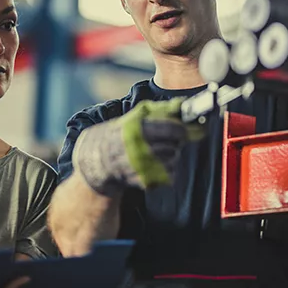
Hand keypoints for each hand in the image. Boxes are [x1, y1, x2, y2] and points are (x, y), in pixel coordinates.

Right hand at [72, 98, 204, 194]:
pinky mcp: (145, 183)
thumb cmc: (119, 135)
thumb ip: (160, 110)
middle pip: (175, 146)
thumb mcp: (134, 117)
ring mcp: (141, 169)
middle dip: (175, 142)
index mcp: (136, 131)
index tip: (190, 128)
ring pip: (174, 161)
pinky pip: (169, 176)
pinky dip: (167, 171)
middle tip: (170, 139)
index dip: (184, 129)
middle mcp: (138, 150)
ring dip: (171, 156)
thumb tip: (182, 104)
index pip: (172, 130)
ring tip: (158, 151)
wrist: (97, 161)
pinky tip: (155, 164)